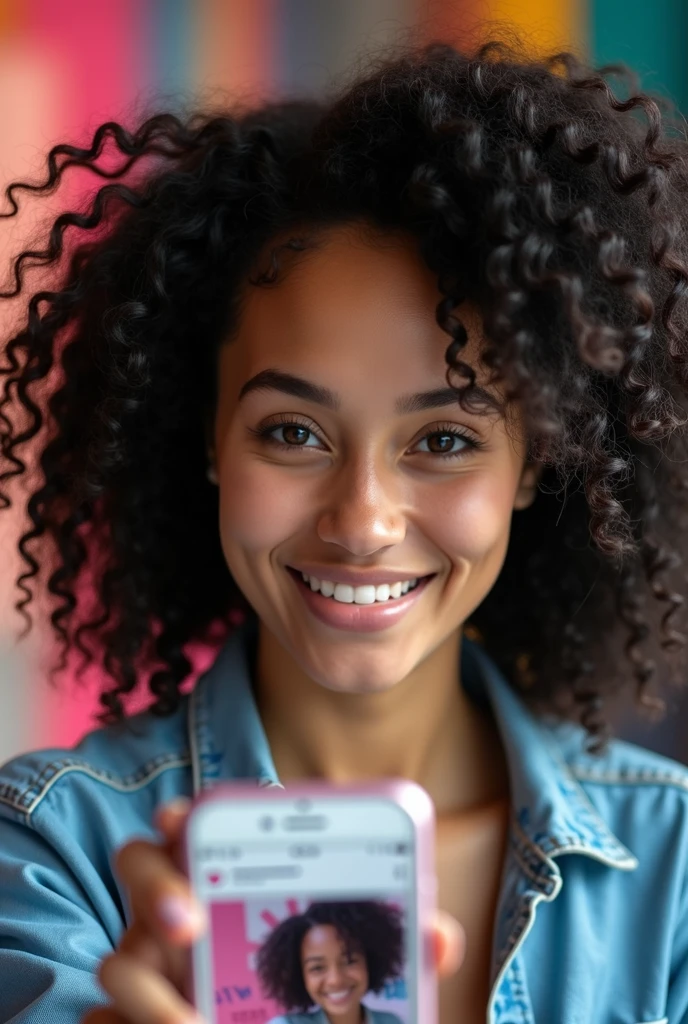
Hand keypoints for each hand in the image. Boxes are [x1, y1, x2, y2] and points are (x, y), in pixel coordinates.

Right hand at [83, 799, 464, 1023]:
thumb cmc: (319, 986)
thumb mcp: (360, 962)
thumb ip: (398, 944)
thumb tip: (440, 938)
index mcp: (231, 875)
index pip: (195, 826)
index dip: (182, 815)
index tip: (182, 817)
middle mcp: (180, 909)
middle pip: (139, 868)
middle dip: (155, 884)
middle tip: (192, 923)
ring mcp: (152, 966)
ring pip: (119, 960)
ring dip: (148, 993)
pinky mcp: (137, 1015)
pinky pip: (110, 1020)